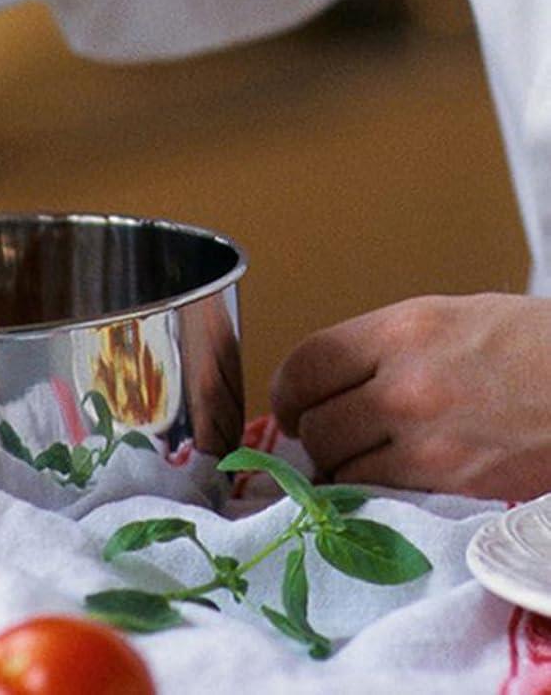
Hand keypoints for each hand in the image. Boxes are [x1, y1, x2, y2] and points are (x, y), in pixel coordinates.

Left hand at [270, 293, 550, 496]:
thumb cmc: (528, 345)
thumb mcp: (444, 319)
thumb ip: (382, 347)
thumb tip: (329, 380)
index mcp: (399, 330)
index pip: (305, 364)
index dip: (287, 391)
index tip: (290, 405)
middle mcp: (404, 382)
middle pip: (316, 423)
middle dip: (314, 435)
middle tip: (328, 438)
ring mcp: (427, 438)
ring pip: (341, 466)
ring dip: (341, 469)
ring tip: (363, 460)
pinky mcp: (454, 483)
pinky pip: (381, 494)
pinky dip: (374, 493)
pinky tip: (390, 482)